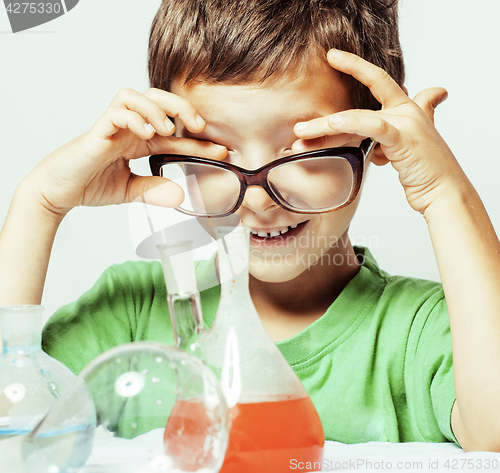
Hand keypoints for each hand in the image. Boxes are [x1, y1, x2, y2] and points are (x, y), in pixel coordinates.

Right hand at [23, 88, 227, 216]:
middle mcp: (129, 128)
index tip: (223, 151)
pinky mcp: (97, 131)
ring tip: (169, 129)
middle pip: (159, 100)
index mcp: (140, 141)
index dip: (199, 142)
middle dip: (184, 108)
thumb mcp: (131, 191)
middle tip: (201, 127)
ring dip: (157, 108)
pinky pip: (116, 112)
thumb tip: (182, 196)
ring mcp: (113, 126)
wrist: (58, 191)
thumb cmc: (90, 185)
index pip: (175, 134)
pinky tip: (146, 133)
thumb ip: (154, 191)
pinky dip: (134, 118)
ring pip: (137, 96)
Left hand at [292, 49, 467, 214]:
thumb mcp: (403, 151)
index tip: (334, 57)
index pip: (378, 81)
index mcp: (407, 110)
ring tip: (300, 134)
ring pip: (358, 118)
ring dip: (325, 127)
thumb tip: (377, 147)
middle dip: (333, 103)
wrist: (444, 193)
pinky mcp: (405, 139)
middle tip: (306, 108)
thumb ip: (388, 140)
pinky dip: (352, 123)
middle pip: (363, 101)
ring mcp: (407, 123)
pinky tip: (333, 123)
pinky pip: (373, 127)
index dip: (356, 66)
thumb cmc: (424, 173)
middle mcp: (407, 112)